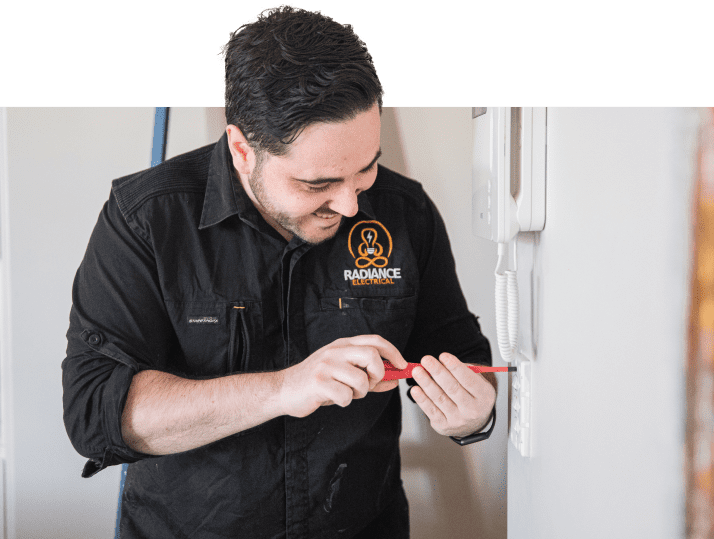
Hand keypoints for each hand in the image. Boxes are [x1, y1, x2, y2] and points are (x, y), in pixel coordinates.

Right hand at [278, 335, 407, 417]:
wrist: (284, 390)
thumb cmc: (318, 383)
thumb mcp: (344, 375)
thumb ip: (369, 377)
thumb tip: (394, 380)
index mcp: (343, 345)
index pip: (375, 341)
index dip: (393, 352)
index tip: (403, 365)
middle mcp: (335, 351)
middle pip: (371, 355)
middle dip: (377, 373)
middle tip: (370, 383)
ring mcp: (326, 365)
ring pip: (360, 379)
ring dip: (360, 392)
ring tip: (347, 393)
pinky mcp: (318, 382)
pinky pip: (345, 395)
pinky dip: (344, 401)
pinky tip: (334, 399)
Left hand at [410, 353, 495, 437]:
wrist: (472, 422)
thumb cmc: (472, 395)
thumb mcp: (476, 381)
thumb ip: (462, 370)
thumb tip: (442, 362)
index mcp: (485, 396)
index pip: (469, 380)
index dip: (455, 367)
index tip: (443, 356)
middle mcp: (473, 410)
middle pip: (453, 388)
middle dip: (438, 372)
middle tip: (426, 360)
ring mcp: (458, 420)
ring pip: (440, 399)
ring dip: (426, 383)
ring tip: (417, 371)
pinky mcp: (444, 426)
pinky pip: (431, 411)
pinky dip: (422, 400)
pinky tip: (415, 389)